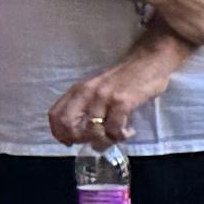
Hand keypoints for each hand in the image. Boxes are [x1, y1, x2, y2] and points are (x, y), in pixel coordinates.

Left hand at [45, 35, 189, 147]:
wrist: (148, 62)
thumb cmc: (123, 79)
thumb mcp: (97, 89)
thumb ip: (86, 107)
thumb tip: (82, 136)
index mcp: (78, 90)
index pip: (55, 115)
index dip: (60, 134)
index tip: (71, 142)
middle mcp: (87, 92)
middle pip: (68, 125)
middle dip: (80, 139)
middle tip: (95, 141)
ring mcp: (104, 97)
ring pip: (93, 131)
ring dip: (106, 141)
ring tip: (116, 136)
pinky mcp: (122, 102)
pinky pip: (115, 129)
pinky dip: (121, 136)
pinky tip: (129, 131)